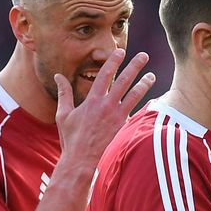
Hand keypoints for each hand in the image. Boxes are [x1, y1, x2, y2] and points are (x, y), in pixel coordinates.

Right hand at [55, 48, 154, 172]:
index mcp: (92, 100)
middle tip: (144, 56)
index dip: (113, 61)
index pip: (105, 75)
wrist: (82, 159)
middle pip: (124, 81)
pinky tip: (150, 99)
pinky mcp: (122, 126)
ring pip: (134, 96)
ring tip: (152, 76)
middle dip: (135, 66)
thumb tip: (58, 76)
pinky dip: (142, 104)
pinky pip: (134, 112)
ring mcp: (117, 116)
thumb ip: (64, 93)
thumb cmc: (71, 137)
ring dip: (144, 84)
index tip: (120, 51)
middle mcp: (107, 106)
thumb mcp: (63, 114)